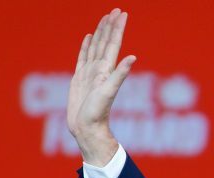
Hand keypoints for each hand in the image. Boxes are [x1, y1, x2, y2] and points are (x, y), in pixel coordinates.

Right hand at [66, 8, 135, 164]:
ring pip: (95, 47)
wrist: (86, 128)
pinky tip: (89, 38)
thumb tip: (133, 57)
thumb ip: (120, 74)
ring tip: (105, 18)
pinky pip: (83, 57)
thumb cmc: (97, 113)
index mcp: (107, 69)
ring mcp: (90, 73)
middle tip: (116, 10)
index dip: (117, 28)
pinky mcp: (80, 78)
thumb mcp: (109, 92)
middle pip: (106, 42)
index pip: (113, 43)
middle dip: (110, 26)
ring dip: (100, 33)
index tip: (122, 13)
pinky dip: (86, 46)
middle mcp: (100, 69)